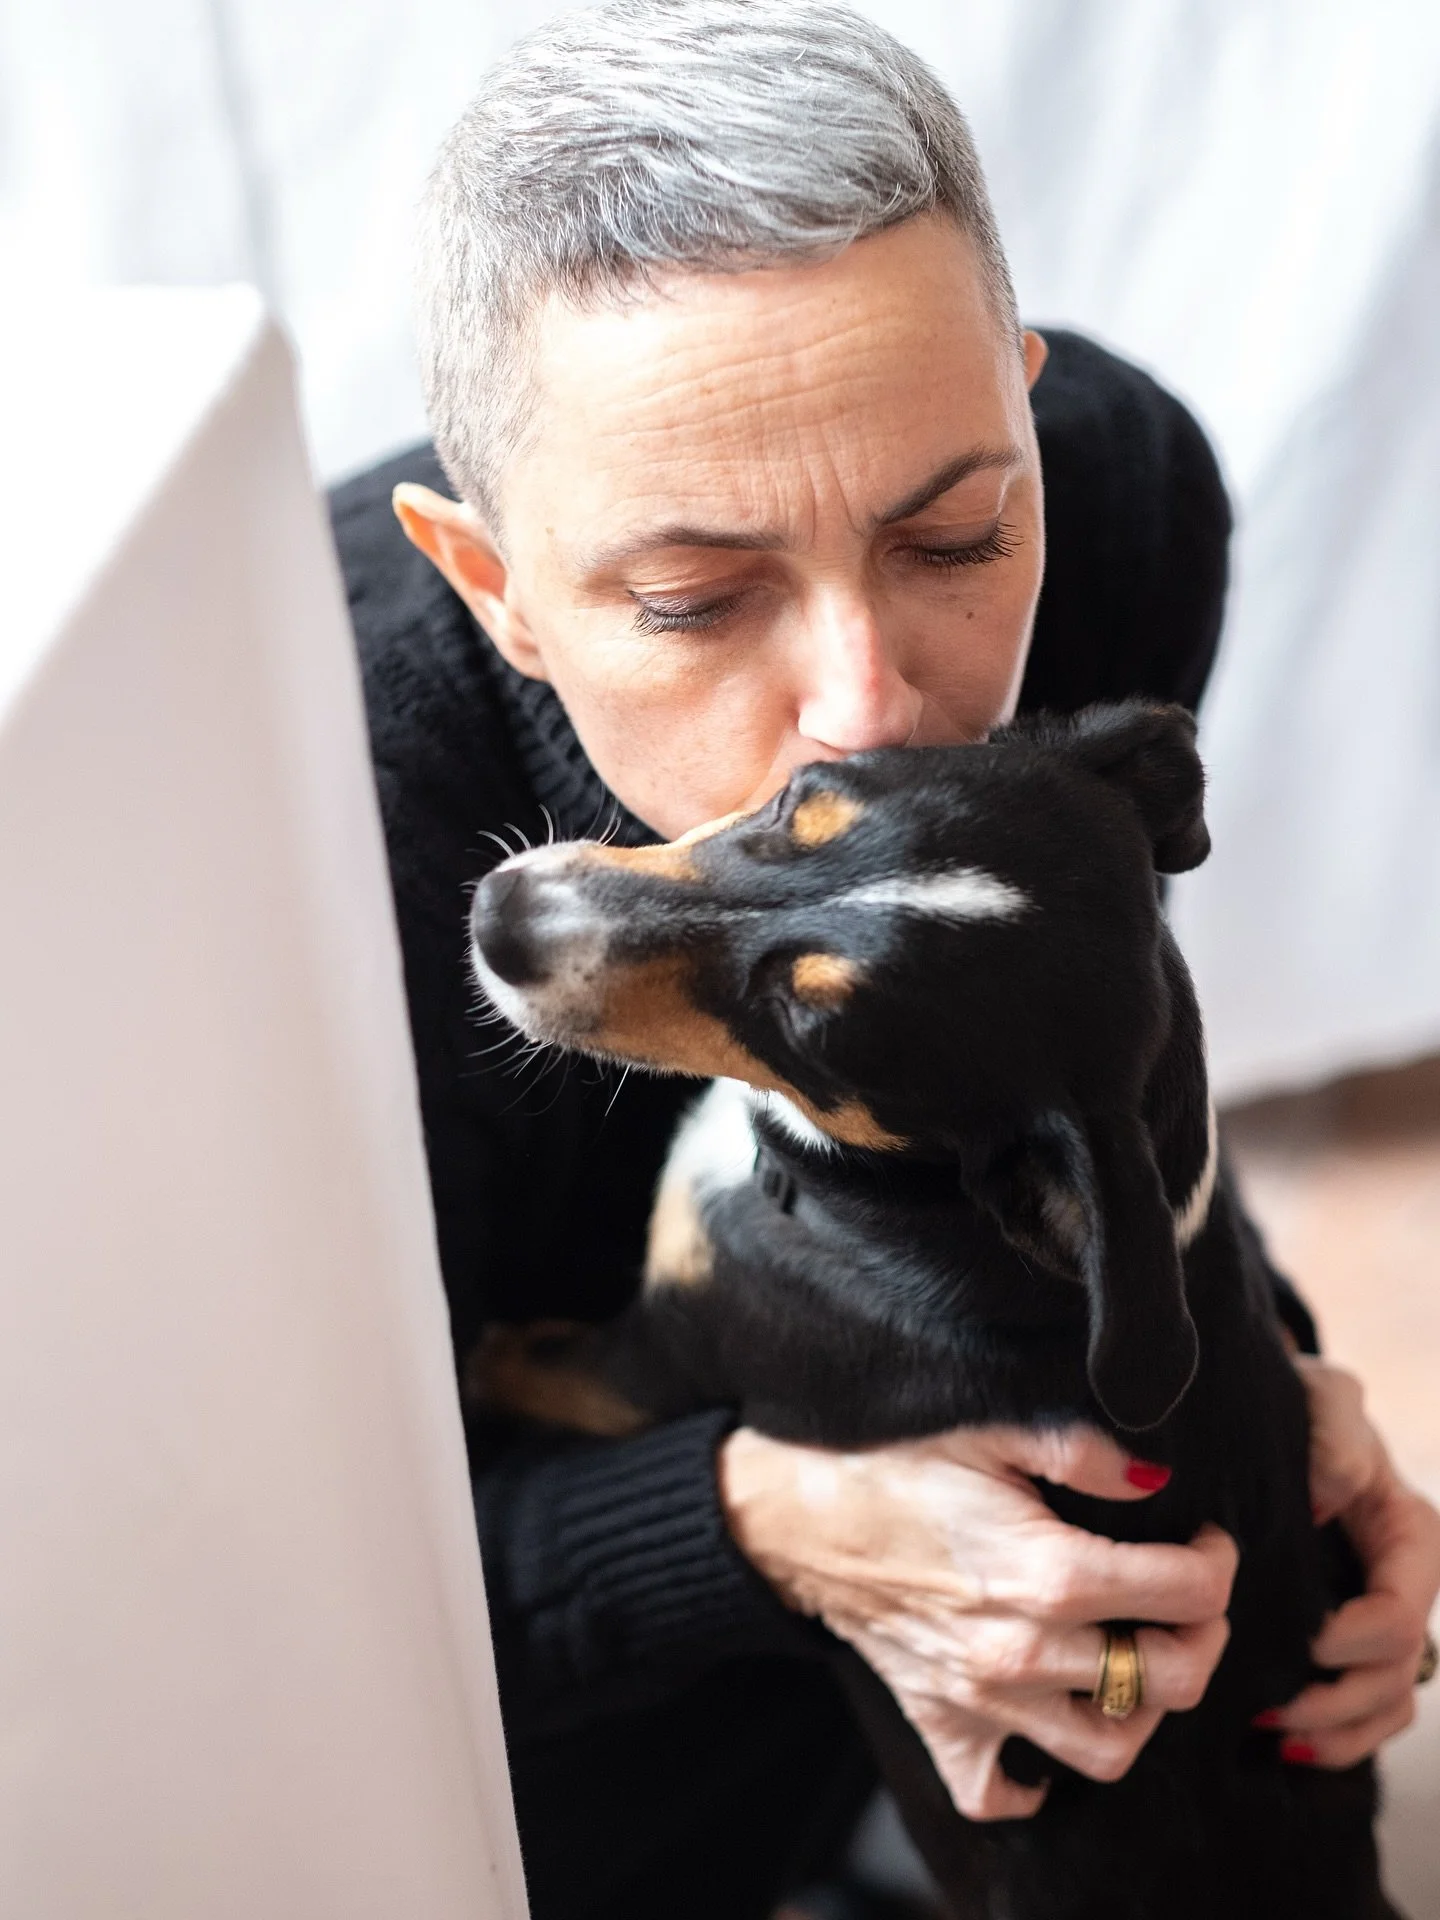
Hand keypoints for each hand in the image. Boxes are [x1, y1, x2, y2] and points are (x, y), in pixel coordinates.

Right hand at [718, 1423, 1235, 1819]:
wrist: (784, 1513)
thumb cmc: (886, 1459)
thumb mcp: (985, 1424)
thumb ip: (1081, 1446)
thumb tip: (1158, 1472)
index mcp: (1046, 1572)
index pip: (1185, 1591)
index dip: (1216, 1561)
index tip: (1206, 1538)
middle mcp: (1024, 1650)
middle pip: (1169, 1680)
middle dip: (1203, 1637)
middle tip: (1190, 1598)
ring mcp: (981, 1700)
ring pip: (1109, 1749)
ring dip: (1145, 1708)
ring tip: (1138, 1654)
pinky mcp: (940, 1723)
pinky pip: (999, 1793)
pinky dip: (1035, 1780)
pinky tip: (1050, 1720)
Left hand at [1258, 1357, 1439, 1767]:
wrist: (1265, 1416)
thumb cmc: (1303, 1405)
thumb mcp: (1324, 1399)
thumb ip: (1335, 1437)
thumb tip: (1327, 1500)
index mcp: (1408, 1535)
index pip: (1400, 1612)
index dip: (1355, 1640)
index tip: (1304, 1640)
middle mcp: (1402, 1583)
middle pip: (1396, 1672)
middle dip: (1341, 1700)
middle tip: (1272, 1706)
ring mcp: (1377, 1616)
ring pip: (1386, 1703)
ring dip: (1338, 1731)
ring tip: (1275, 1731)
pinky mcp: (1349, 1640)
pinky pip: (1366, 1713)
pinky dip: (1337, 1741)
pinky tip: (1287, 1747)